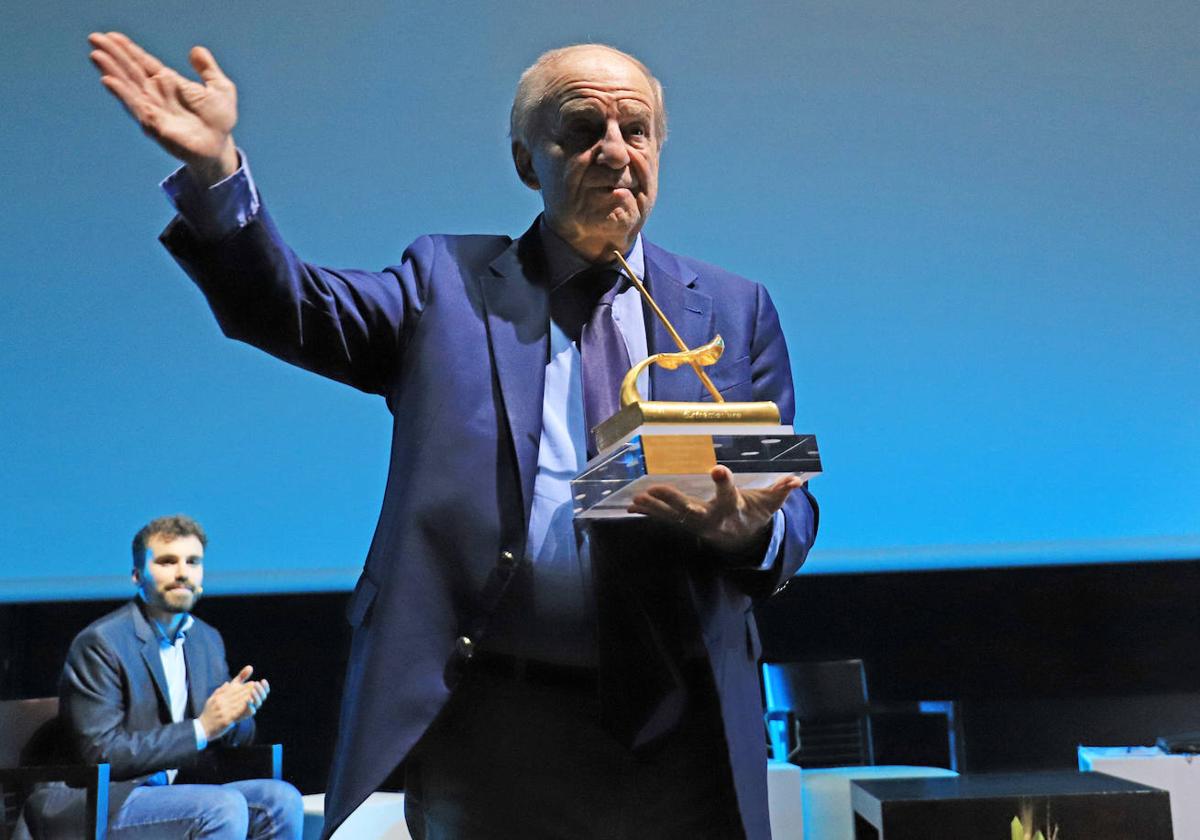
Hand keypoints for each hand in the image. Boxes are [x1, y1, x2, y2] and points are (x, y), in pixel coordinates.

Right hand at [88, 31, 238, 185]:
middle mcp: (156, 93)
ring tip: (96, 55)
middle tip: (94, 37)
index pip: (143, 61)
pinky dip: (122, 93)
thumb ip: (208, 69)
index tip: (111, 35)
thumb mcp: (220, 88)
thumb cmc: (219, 119)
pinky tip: (109, 81)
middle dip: (113, 54)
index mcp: (168, 82)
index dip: (128, 48)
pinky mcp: (153, 124)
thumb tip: (196, 50)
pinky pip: (135, 106)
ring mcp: (152, 108)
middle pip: (130, 70)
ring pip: (127, 85)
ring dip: (112, 71)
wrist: (219, 146)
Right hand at [199, 665, 269, 739]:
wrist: (201, 729)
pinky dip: (245, 709)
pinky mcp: (226, 720)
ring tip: (256, 695)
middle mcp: (220, 703)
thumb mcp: (211, 700)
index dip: (243, 686)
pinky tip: (251, 707)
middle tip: (256, 687)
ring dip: (249, 698)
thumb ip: (220, 691)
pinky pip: (237, 714)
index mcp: (218, 697)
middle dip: (248, 690)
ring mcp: (223, 711)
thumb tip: (227, 683)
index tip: (252, 683)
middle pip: (237, 694)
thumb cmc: (208, 714)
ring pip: (239, 702)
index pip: (232, 689)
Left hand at [627, 465, 804, 553]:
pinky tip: (632, 505)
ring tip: (637, 498)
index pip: (729, 495)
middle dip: (674, 501)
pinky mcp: (686, 525)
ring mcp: (696, 524)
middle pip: (692, 510)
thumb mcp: (770, 505)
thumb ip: (780, 491)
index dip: (724, 483)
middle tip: (655, 489)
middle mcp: (712, 518)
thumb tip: (797, 480)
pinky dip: (649, 513)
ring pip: (673, 516)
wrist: (743, 542)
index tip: (718, 469)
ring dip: (654, 508)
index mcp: (733, 509)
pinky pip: (665, 519)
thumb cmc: (755, 515)